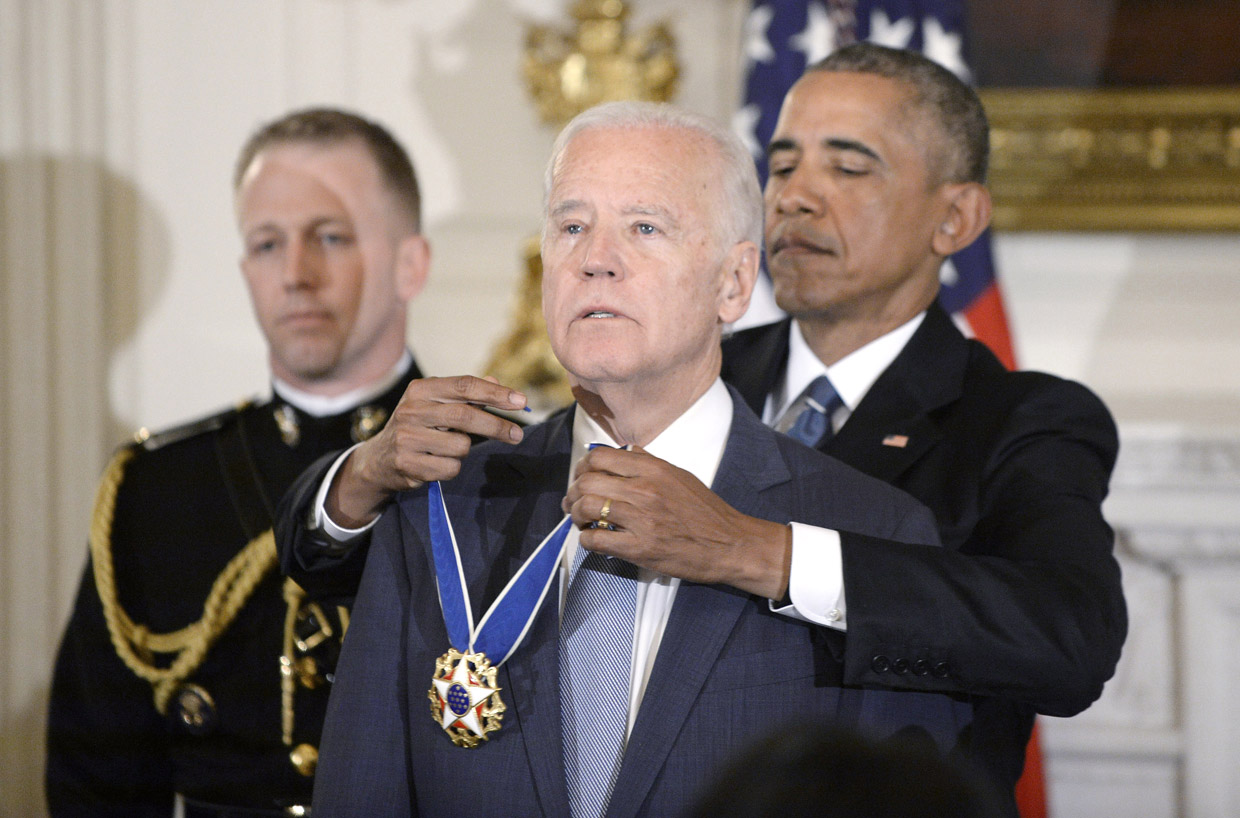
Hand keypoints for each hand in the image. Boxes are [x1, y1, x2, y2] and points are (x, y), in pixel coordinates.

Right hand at [327, 376, 525, 526]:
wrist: (379, 460)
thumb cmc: (418, 426)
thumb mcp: (436, 405)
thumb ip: (466, 395)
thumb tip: (496, 382)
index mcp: (420, 390)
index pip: (464, 386)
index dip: (495, 393)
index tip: (521, 401)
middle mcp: (411, 410)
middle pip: (465, 416)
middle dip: (496, 426)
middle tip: (517, 435)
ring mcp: (406, 438)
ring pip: (461, 446)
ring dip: (464, 450)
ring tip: (447, 449)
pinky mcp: (407, 464)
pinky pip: (450, 468)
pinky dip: (452, 468)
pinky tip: (436, 463)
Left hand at [562, 446, 791, 598]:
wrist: (730, 544)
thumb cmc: (707, 511)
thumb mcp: (681, 476)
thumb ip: (651, 462)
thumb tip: (627, 450)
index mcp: (654, 469)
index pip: (600, 457)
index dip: (584, 467)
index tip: (583, 477)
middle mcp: (645, 490)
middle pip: (587, 481)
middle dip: (573, 492)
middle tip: (575, 502)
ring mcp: (642, 519)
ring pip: (586, 507)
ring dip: (576, 515)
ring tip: (582, 521)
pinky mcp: (640, 548)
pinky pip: (596, 539)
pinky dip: (587, 539)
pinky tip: (595, 539)